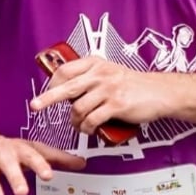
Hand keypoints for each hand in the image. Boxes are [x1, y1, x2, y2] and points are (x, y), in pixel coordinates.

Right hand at [0, 132, 85, 194]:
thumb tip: (84, 164)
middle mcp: (2, 153)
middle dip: (15, 176)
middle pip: (9, 164)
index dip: (40, 165)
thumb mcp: (33, 150)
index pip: (32, 156)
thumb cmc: (10, 149)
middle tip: (23, 192)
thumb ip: (57, 159)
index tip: (48, 175)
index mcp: (20, 148)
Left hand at [29, 56, 165, 135]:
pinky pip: (93, 120)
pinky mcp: (116, 105)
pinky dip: (88, 128)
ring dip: (75, 122)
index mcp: (96, 64)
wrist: (160, 92)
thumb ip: (91, 77)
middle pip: (66, 87)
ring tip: (80, 126)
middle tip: (35, 106)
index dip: (52, 83)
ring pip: (79, 109)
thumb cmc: (134, 85)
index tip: (46, 93)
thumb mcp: (110, 73)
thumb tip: (67, 90)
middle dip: (47, 98)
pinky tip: (90, 130)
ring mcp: (108, 89)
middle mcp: (100, 74)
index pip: (66, 70)